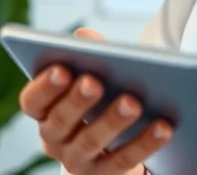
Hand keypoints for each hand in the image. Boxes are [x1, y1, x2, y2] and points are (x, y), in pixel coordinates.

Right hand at [18, 28, 173, 174]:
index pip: (32, 101)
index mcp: (45, 111)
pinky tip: (163, 127)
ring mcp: (78, 161)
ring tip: (133, 103)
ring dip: (112, 121)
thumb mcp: (95, 78)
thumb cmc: (103, 101)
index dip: (44, 86)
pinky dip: (144, 144)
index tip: (62, 69)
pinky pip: (123, 161)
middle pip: (60, 122)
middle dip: (78, 101)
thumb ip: (89, 54)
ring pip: (91, 142)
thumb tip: (85, 35)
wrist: (115, 148)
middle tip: (95, 83)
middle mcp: (55, 139)